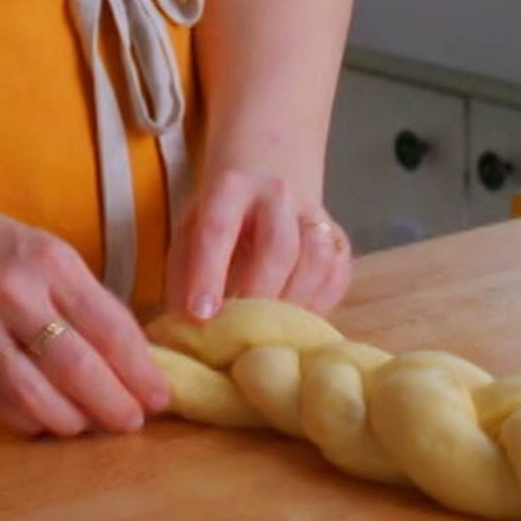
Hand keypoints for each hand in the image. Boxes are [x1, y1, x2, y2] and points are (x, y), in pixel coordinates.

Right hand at [0, 195, 169, 437]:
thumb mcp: (42, 251)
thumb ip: (80, 299)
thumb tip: (130, 356)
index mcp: (51, 261)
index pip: (111, 327)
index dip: (140, 370)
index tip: (159, 395)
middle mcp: (15, 293)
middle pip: (79, 367)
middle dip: (115, 404)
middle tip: (133, 422)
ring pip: (37, 394)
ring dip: (73, 420)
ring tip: (90, 427)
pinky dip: (30, 419)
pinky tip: (46, 421)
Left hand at [168, 160, 351, 322]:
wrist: (265, 185)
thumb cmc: (218, 225)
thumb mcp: (189, 237)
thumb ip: (184, 280)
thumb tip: (182, 335)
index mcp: (230, 187)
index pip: (219, 228)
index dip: (209, 274)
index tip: (202, 316)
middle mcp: (277, 193)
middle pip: (279, 245)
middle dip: (259, 295)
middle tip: (241, 333)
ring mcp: (314, 213)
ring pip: (316, 259)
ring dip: (294, 302)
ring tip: (271, 332)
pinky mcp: (338, 237)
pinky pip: (338, 273)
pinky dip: (320, 303)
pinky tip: (296, 322)